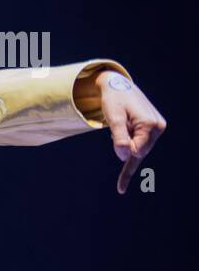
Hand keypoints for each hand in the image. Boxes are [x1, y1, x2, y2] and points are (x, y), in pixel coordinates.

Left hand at [94, 69, 166, 193]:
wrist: (118, 86)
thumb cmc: (113, 100)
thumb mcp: (112, 117)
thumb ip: (118, 137)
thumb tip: (124, 156)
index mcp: (151, 124)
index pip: (136, 151)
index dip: (123, 152)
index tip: (119, 169)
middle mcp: (158, 127)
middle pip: (139, 152)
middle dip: (125, 149)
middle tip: (116, 127)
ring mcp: (157, 128)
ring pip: (138, 150)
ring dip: (126, 144)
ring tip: (121, 123)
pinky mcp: (153, 129)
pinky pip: (140, 146)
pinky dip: (130, 150)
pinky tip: (122, 184)